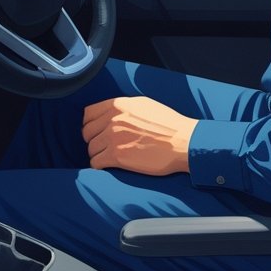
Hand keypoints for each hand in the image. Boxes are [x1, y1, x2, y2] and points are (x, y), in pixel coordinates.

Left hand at [82, 96, 198, 174]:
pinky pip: (96, 163)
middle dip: (94, 140)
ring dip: (98, 154)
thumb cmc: (169, 125)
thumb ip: (124, 107)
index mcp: (118, 104)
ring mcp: (113, 137)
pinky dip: (100, 166)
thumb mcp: (144, 105)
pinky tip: (109, 166)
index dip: (91, 124)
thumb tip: (111, 112)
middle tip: (104, 146)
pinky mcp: (117, 156)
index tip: (96, 131)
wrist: (183, 142)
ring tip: (110, 157)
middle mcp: (113, 119)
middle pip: (87, 132)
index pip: (88, 114)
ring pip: (91, 148)